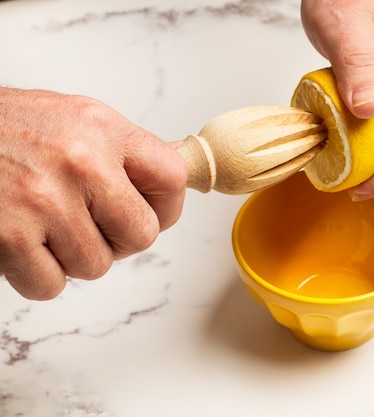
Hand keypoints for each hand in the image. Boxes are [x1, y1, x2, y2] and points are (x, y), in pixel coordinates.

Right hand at [0, 88, 186, 299]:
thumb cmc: (5, 128)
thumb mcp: (74, 118)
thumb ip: (124, 150)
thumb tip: (176, 175)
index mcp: (102, 128)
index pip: (172, 178)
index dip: (168, 206)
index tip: (154, 212)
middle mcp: (80, 161)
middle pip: (143, 234)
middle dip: (121, 240)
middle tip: (93, 225)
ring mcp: (44, 201)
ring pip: (97, 266)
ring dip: (74, 256)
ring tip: (46, 225)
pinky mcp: (9, 236)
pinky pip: (53, 284)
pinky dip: (39, 274)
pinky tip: (22, 243)